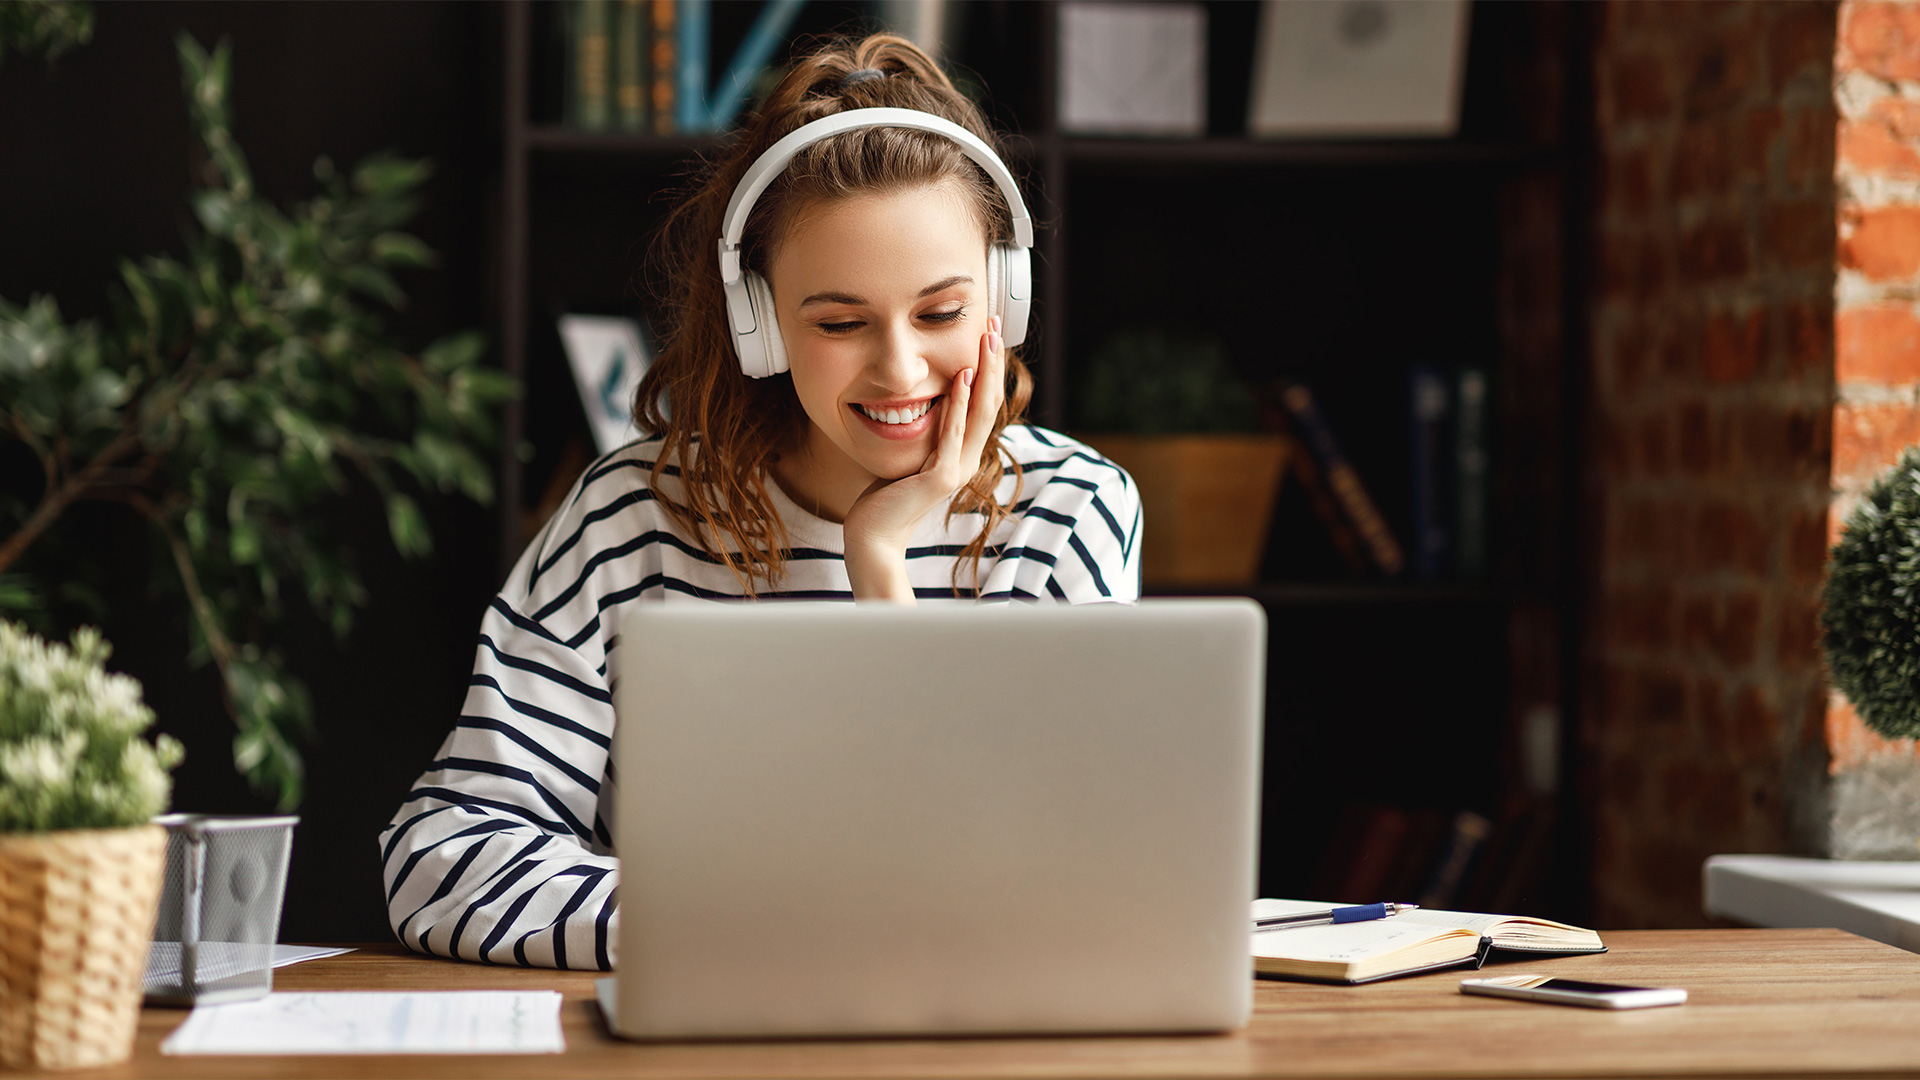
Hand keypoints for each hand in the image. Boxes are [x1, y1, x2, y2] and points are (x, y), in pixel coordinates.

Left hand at [842, 316, 1005, 601]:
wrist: (872, 536)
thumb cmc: (882, 498)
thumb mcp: (907, 455)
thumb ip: (922, 433)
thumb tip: (922, 404)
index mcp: (960, 455)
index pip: (983, 405)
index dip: (988, 370)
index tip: (987, 337)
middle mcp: (965, 461)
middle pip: (991, 403)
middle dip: (993, 362)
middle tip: (994, 325)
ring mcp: (956, 470)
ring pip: (980, 414)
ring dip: (984, 372)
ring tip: (987, 340)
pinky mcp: (939, 478)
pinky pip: (953, 434)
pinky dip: (959, 403)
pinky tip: (962, 377)